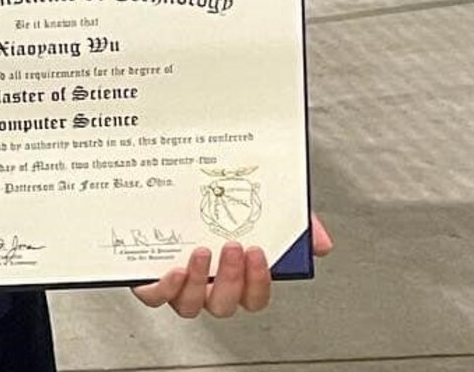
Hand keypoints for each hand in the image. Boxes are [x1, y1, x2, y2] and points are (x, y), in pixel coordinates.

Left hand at [131, 214, 332, 318]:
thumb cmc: (228, 194)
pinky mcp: (151, 274)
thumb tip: (322, 244)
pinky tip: (173, 268)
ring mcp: (181, 281)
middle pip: (224, 305)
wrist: (183, 166)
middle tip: (233, 246)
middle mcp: (209, 283)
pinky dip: (164, 289)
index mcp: (237, 273)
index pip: (254, 297)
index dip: (258, 282)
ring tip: (201, 252)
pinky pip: (155, 296)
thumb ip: (297, 222)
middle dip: (231, 279)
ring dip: (198, 283)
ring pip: (190, 306)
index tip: (258, 252)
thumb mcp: (269, 202)